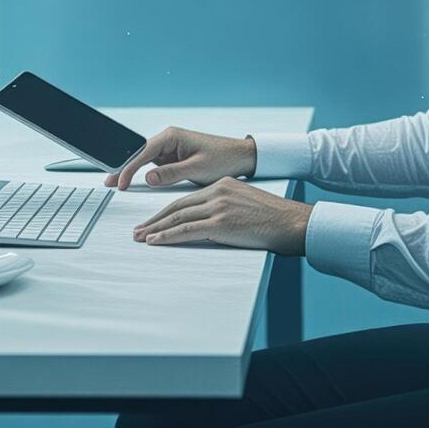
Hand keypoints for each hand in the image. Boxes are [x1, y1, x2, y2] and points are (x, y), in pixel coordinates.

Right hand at [105, 126, 257, 189]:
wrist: (240, 157)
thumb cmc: (223, 158)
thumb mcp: (197, 168)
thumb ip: (172, 173)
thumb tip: (149, 178)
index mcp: (172, 136)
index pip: (143, 152)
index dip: (130, 168)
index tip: (121, 182)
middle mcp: (168, 140)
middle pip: (139, 155)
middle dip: (124, 168)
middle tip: (109, 182)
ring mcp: (170, 149)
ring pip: (144, 161)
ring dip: (131, 172)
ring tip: (116, 184)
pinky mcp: (173, 159)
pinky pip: (154, 166)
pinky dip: (143, 174)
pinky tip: (132, 182)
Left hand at [133, 177, 311, 254]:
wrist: (290, 222)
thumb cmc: (272, 218)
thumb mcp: (244, 203)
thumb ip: (223, 208)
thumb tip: (207, 222)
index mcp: (222, 186)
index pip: (186, 199)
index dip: (166, 212)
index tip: (152, 221)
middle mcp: (217, 192)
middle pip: (177, 206)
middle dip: (154, 220)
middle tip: (137, 230)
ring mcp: (218, 207)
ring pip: (178, 218)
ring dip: (155, 229)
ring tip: (141, 238)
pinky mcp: (221, 223)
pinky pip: (187, 230)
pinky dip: (167, 236)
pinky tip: (155, 241)